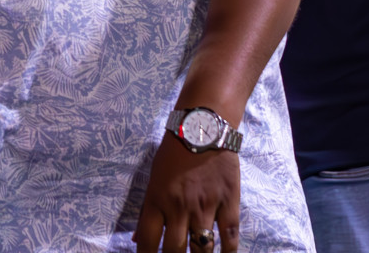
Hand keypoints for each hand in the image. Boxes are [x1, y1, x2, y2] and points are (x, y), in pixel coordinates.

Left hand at [133, 135, 239, 251]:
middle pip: (175, 250)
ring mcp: (205, 207)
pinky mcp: (229, 204)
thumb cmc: (173, 152)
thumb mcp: (153, 178)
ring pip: (202, 248)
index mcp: (157, 200)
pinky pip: (230, 238)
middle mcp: (179, 207)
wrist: (203, 128)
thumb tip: (138, 240)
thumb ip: (147, 210)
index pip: (148, 240)